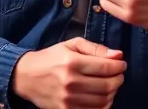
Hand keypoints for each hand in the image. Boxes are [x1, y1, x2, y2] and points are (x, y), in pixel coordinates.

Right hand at [10, 37, 126, 108]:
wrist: (26, 77)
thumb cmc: (50, 58)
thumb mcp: (71, 45)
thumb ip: (95, 49)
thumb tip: (118, 55)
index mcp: (72, 62)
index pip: (106, 67)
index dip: (119, 66)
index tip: (122, 64)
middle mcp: (70, 82)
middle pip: (107, 85)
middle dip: (119, 79)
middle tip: (119, 75)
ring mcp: (68, 100)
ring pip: (103, 101)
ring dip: (113, 93)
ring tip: (111, 85)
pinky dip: (103, 105)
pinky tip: (102, 97)